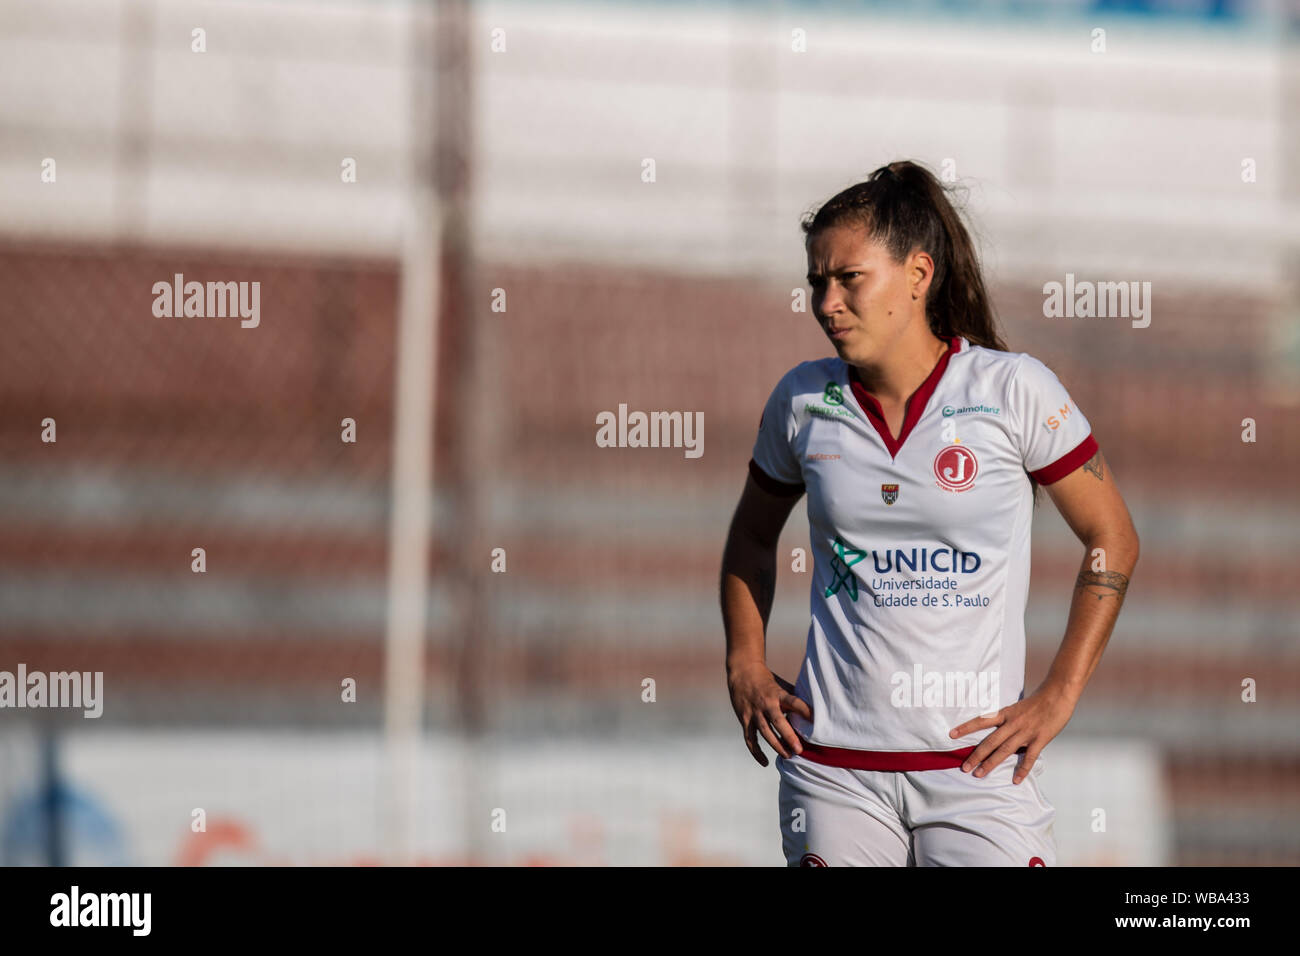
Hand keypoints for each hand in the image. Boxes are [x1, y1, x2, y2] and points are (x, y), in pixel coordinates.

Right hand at [726, 662, 812, 766]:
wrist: (742, 671)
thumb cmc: (767, 679)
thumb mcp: (781, 684)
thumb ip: (793, 697)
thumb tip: (812, 710)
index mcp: (777, 693)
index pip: (793, 702)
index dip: (804, 710)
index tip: (816, 720)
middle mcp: (765, 703)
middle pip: (777, 721)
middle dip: (788, 736)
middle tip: (799, 750)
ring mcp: (753, 712)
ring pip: (764, 732)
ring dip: (776, 746)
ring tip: (788, 756)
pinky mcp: (744, 719)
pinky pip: (750, 738)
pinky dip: (756, 752)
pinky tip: (765, 762)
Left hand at [948, 684, 1076, 783]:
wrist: (1058, 694)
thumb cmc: (1039, 700)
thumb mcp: (1018, 707)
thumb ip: (1008, 719)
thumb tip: (999, 730)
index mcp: (1006, 713)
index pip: (981, 721)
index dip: (966, 728)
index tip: (952, 735)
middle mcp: (1013, 723)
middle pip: (990, 741)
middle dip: (976, 755)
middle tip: (964, 768)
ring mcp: (1026, 732)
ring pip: (1004, 750)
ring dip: (991, 763)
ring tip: (979, 774)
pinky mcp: (1040, 739)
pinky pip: (1029, 757)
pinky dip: (1022, 770)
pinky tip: (1015, 780)